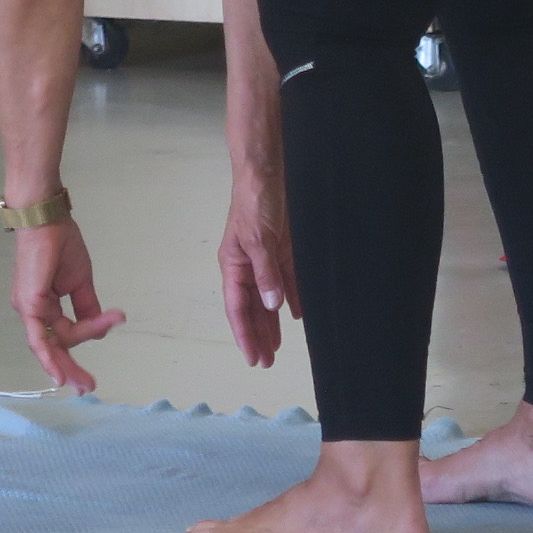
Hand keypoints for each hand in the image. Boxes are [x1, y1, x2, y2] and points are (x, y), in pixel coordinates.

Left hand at [10, 218, 124, 392]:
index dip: (90, 333)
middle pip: (53, 348)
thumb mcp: (81, 281)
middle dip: (71, 369)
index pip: (68, 331)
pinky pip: (38, 337)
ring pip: (49, 346)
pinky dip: (47, 357)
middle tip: (88, 388)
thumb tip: (99, 330)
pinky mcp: (28, 305)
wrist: (47, 221)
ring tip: (82, 383)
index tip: (115, 322)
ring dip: (66, 366)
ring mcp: (28, 310)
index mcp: (44, 307)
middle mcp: (32, 313)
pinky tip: (58, 374)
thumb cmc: (61, 244)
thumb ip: (87, 306)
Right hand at [220, 172, 301, 367]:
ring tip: (279, 346)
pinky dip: (292, 296)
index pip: (238, 308)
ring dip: (274, 321)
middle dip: (259, 334)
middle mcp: (248, 265)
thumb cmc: (255, 202)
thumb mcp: (259, 238)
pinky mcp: (284, 247)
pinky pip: (288, 279)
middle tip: (267, 362)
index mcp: (234, 265)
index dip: (245, 335)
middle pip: (253, 307)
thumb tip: (273, 305)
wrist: (268, 170)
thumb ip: (266, 272)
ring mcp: (266, 257)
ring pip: (270, 297)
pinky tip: (297, 313)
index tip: (254, 358)